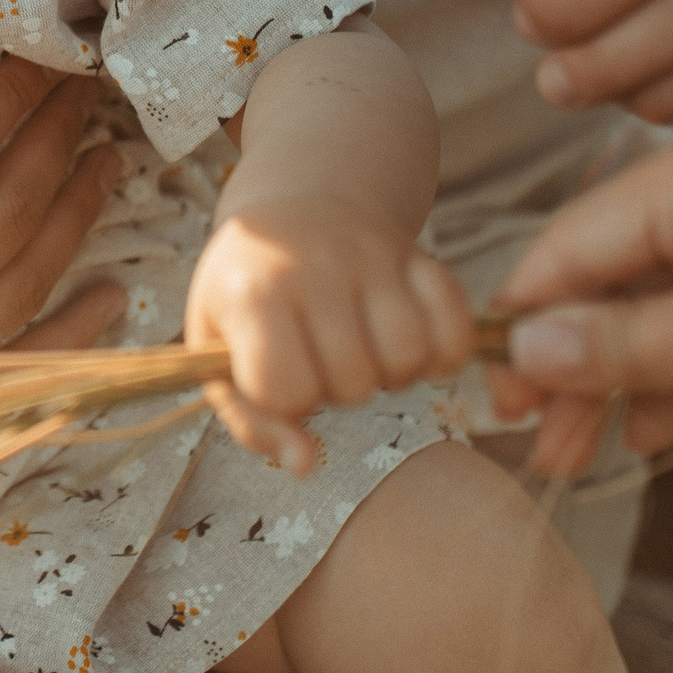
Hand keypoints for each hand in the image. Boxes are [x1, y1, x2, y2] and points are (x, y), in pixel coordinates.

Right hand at [0, 0, 126, 463]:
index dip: (16, 91)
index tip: (48, 44)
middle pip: (14, 210)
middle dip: (58, 140)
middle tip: (89, 88)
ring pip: (29, 285)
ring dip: (78, 219)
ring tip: (109, 162)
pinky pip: (20, 372)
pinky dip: (75, 333)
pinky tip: (112, 293)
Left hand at [185, 200, 472, 472]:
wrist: (293, 207)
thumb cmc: (249, 292)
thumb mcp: (217, 348)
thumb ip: (250, 417)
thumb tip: (305, 465)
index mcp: (252, 293)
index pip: (287, 391)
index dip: (288, 400)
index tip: (280, 373)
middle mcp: (314, 268)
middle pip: (353, 383)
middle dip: (338, 388)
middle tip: (323, 358)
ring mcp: (370, 256)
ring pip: (408, 357)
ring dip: (392, 374)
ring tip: (366, 352)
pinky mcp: (417, 254)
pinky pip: (455, 327)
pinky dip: (445, 353)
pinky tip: (416, 347)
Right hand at [487, 117, 672, 475]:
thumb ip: (618, 342)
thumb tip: (522, 345)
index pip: (578, 237)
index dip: (526, 314)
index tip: (485, 389)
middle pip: (621, 272)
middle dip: (574, 358)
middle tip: (538, 443)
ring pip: (672, 302)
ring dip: (627, 375)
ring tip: (597, 452)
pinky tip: (669, 423)